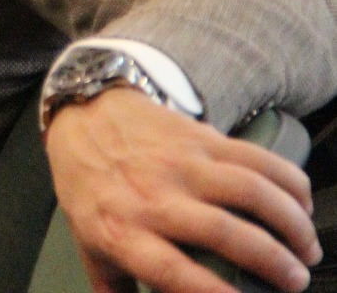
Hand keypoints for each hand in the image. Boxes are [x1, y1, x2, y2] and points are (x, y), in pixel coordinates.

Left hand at [46, 88, 320, 292]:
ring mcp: (180, 164)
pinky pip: (256, 158)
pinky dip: (289, 181)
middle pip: (223, 232)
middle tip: (296, 280)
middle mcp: (153, 198)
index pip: (171, 270)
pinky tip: (300, 203)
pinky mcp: (200, 137)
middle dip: (272, 261)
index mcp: (122, 232)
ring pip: (250, 191)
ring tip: (305, 248)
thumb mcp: (89, 243)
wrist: (84, 114)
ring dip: (290, 223)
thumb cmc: (89, 186)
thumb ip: (113, 288)